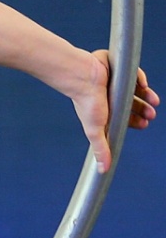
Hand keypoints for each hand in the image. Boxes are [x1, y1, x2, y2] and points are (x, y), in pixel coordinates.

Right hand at [72, 49, 156, 171]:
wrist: (83, 76)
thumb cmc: (86, 102)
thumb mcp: (95, 130)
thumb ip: (101, 148)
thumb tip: (103, 170)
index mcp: (106, 110)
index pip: (125, 118)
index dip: (136, 122)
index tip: (145, 125)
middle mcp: (111, 96)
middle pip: (133, 104)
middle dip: (144, 110)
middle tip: (151, 114)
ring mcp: (114, 82)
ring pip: (136, 89)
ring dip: (147, 95)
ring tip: (154, 100)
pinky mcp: (116, 67)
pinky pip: (133, 72)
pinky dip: (140, 78)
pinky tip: (143, 84)